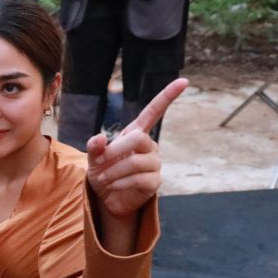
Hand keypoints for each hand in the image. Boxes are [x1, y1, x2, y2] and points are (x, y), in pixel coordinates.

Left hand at [86, 78, 187, 217]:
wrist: (107, 197)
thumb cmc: (103, 171)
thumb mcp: (94, 157)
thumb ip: (94, 147)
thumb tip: (99, 139)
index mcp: (137, 133)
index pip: (155, 111)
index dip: (168, 96)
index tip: (184, 81)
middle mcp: (150, 146)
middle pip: (138, 139)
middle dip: (115, 151)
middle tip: (99, 161)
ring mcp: (154, 163)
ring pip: (136, 162)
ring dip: (113, 172)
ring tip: (103, 178)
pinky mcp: (155, 182)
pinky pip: (139, 179)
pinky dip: (120, 183)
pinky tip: (112, 186)